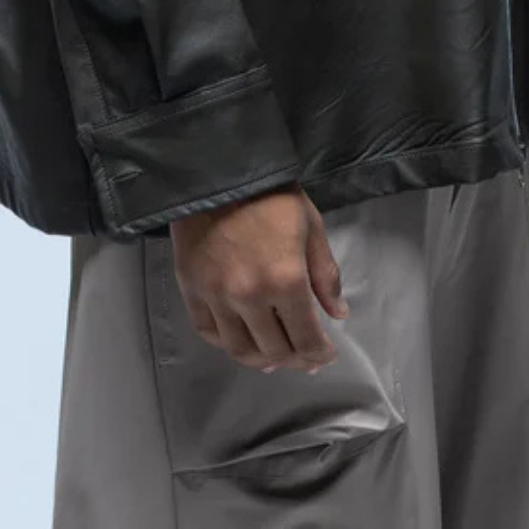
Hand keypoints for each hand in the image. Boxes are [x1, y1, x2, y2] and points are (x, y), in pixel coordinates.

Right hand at [168, 183, 350, 371]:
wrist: (220, 169)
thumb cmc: (273, 195)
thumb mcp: (311, 227)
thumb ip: (325, 274)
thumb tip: (337, 314)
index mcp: (286, 280)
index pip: (306, 338)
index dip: (319, 354)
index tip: (325, 354)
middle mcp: (250, 297)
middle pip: (274, 350)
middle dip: (295, 359)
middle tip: (303, 356)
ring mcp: (216, 295)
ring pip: (239, 349)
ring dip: (260, 360)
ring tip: (273, 357)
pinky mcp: (191, 288)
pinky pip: (207, 331)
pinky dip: (225, 343)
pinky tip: (239, 340)